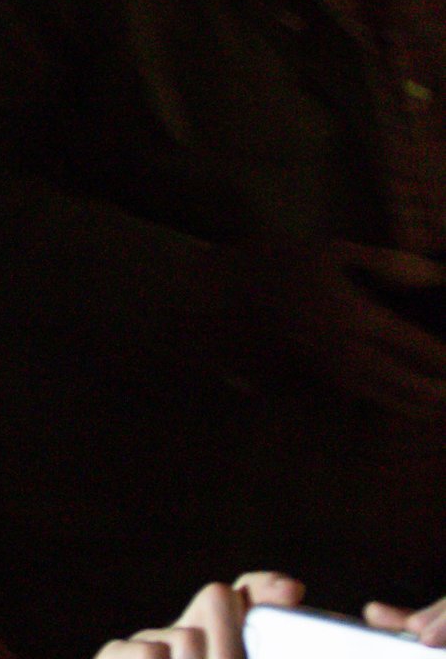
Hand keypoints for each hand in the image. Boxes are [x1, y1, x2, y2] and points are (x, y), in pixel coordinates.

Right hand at [226, 241, 445, 452]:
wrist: (232, 284)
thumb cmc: (287, 261)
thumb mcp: (336, 249)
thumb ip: (388, 263)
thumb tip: (434, 275)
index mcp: (354, 314)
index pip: (408, 342)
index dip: (438, 355)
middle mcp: (342, 345)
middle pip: (396, 377)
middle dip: (427, 389)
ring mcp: (324, 362)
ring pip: (374, 391)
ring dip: (405, 403)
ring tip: (431, 409)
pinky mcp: (310, 369)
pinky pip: (350, 392)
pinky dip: (376, 400)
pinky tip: (390, 401)